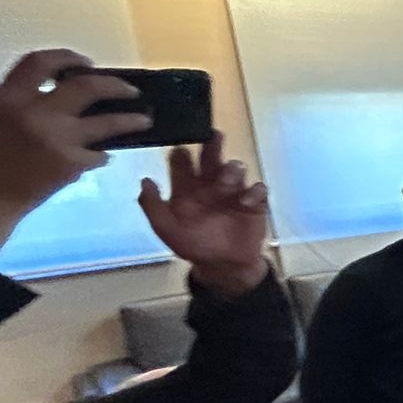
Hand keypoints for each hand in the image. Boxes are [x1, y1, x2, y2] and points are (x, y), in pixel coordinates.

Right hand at [0, 50, 147, 264]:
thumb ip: (13, 100)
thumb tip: (43, 89)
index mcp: (9, 99)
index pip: (42, 63)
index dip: (67, 57)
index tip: (85, 62)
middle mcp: (38, 115)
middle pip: (88, 87)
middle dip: (116, 85)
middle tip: (131, 90)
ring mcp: (59, 141)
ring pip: (109, 124)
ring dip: (131, 120)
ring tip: (145, 119)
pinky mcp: (71, 166)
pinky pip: (98, 155)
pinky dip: (102, 155)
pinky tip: (103, 156)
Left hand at [137, 133, 270, 295]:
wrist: (224, 266)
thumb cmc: (194, 245)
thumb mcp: (166, 229)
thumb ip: (152, 206)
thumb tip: (145, 180)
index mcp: (187, 187)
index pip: (182, 162)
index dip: (180, 152)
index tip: (180, 146)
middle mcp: (210, 183)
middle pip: (210, 156)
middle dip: (212, 145)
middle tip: (214, 136)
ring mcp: (234, 191)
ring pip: (235, 169)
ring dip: (232, 169)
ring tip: (228, 177)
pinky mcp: (255, 202)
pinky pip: (258, 189)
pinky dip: (254, 191)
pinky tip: (245, 200)